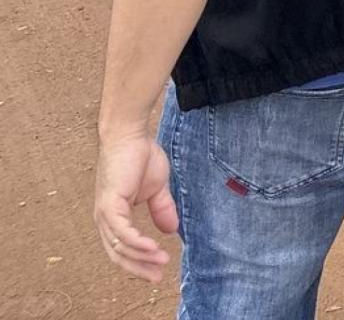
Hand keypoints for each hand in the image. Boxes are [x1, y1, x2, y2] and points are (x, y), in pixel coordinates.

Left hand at [94, 134, 176, 282]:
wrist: (131, 134)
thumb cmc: (141, 155)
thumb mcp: (157, 188)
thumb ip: (161, 209)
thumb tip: (171, 230)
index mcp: (114, 216)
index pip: (123, 248)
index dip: (139, 262)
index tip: (158, 271)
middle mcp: (105, 219)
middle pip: (119, 255)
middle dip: (139, 268)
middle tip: (158, 277)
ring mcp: (105, 213)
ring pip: (121, 247)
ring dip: (142, 257)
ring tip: (161, 261)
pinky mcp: (109, 205)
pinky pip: (122, 233)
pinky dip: (137, 243)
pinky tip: (152, 247)